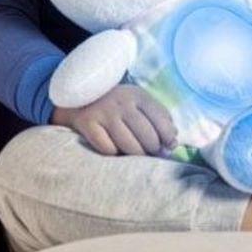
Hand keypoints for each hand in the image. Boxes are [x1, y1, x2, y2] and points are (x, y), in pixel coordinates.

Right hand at [51, 84, 176, 156]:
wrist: (78, 97)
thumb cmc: (116, 105)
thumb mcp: (138, 103)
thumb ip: (159, 118)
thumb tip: (173, 142)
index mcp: (138, 95)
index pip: (161, 120)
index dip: (168, 137)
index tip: (169, 147)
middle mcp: (122, 102)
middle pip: (147, 137)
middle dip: (153, 150)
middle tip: (151, 154)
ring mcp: (104, 112)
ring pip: (129, 146)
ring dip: (136, 156)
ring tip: (136, 156)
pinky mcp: (88, 123)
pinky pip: (107, 149)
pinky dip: (113, 154)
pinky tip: (114, 150)